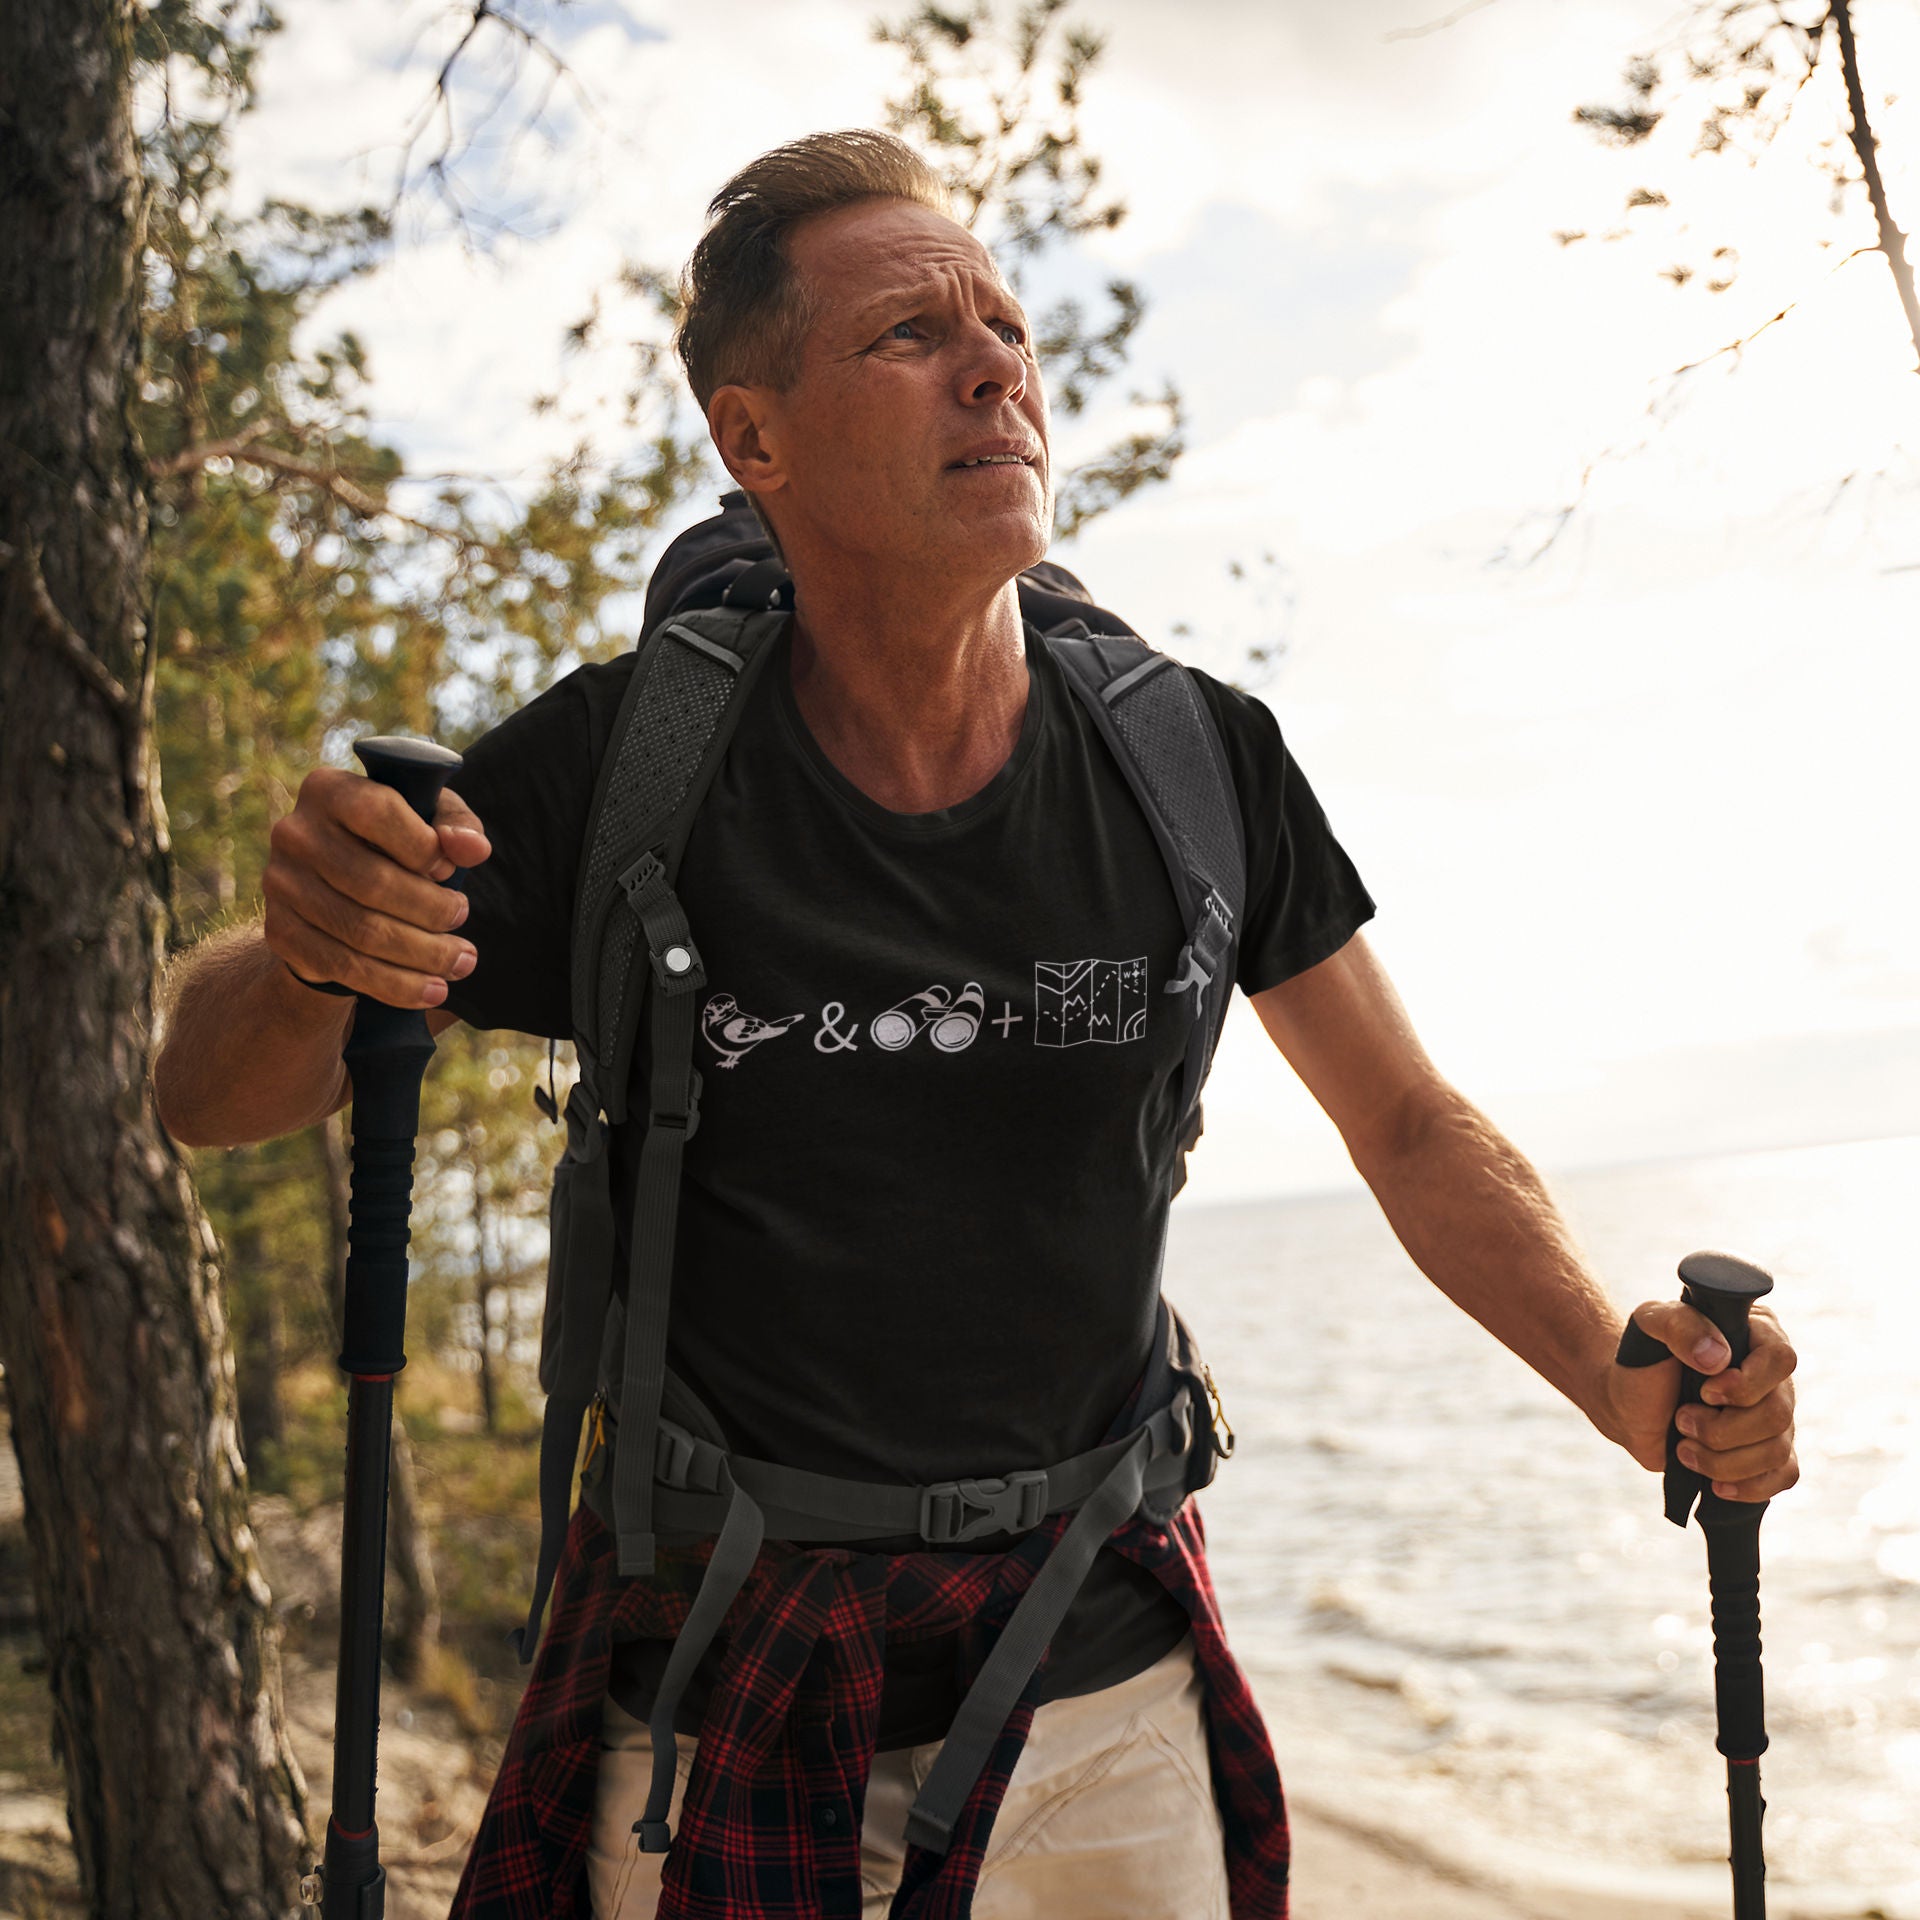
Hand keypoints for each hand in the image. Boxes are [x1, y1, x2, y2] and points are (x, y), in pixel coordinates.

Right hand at [264, 767, 491, 1007]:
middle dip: (431, 909)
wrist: (336, 885)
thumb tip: (472, 849)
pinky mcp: (280, 931)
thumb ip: (457, 825)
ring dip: (421, 954)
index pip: (376, 812)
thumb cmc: (396, 840)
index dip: (421, 846)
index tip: (450, 869)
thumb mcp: (429, 819)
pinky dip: (394, 984)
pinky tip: (430, 990)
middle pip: (370, 881)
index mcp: (328, 789)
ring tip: (462, 963)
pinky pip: (342, 966)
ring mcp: (281, 884)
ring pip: (361, 930)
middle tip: (464, 921)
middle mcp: (294, 833)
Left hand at [1603, 1300, 1798, 1501]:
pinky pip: (1783, 1476)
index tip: (1705, 1392)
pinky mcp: (1767, 1452)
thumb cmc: (1642, 1359)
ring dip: (1722, 1460)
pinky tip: (1716, 1484)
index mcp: (1755, 1334)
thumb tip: (1717, 1357)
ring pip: (1776, 1451)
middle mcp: (1773, 1377)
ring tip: (1684, 1449)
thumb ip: (1679, 1325)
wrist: (1628, 1404)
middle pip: (1778, 1414)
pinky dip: (1748, 1486)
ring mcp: (1775, 1417)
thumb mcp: (1648, 1324)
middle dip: (1722, 1429)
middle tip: (1681, 1420)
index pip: (1780, 1359)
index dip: (1746, 1384)